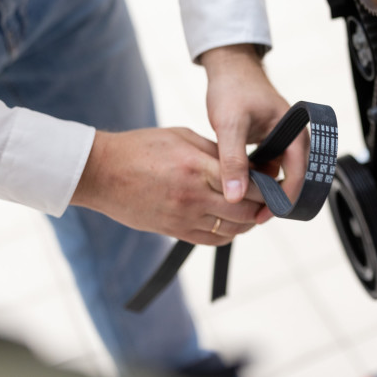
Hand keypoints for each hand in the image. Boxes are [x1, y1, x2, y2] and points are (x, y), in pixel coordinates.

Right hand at [70, 127, 266, 245]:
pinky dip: (228, 234)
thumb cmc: (141, 147)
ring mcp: (183, 217)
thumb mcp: (183, 137)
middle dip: (263, 206)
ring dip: (248, 222)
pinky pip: (212, 240)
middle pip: (245, 211)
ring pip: (232, 230)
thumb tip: (245, 164)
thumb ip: (216, 151)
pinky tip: (232, 222)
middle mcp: (193, 196)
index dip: (268, 185)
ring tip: (254, 210)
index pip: (248, 183)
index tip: (276, 180)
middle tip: (271, 198)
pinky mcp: (173, 231)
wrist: (100, 172)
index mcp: (198, 167)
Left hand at [199, 44, 309, 211]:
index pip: (298, 174)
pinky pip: (272, 165)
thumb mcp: (229, 125)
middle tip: (256, 217)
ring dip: (268, 189)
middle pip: (295, 177)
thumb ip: (232, 161)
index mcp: (294, 132)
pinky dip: (260, 178)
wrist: (230, 67)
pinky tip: (243, 185)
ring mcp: (284, 138)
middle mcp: (294, 136)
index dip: (283, 199)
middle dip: (278, 198)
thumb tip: (235, 196)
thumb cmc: (233, 89)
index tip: (263, 216)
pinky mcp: (272, 140)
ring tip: (249, 206)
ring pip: (283, 173)